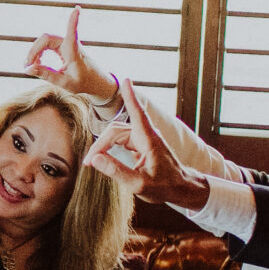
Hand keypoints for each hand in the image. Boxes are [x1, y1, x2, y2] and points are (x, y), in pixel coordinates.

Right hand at [23, 6, 114, 104]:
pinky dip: (39, 52)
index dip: (73, 21)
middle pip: (47, 38)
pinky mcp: (62, 45)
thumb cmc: (82, 82)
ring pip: (45, 40)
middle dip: (34, 50)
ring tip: (30, 67)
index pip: (72, 34)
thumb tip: (28, 68)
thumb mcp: (64, 83)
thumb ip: (46, 75)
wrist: (94, 81)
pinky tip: (37, 63)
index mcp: (74, 53)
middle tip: (27, 66)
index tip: (78, 9)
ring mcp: (65, 43)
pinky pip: (46, 44)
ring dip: (35, 51)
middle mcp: (70, 44)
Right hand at [86, 78, 206, 208]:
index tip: (126, 80)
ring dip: (103, 147)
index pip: (137, 113)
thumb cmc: (164, 187)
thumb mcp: (138, 184)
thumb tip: (95, 159)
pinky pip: (121, 140)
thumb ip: (116, 171)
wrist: (180, 189)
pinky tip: (103, 158)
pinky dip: (110, 147)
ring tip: (92, 162)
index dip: (130, 97)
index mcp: (149, 140)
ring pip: (117, 135)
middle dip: (100, 144)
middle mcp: (146, 135)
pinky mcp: (142, 144)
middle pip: (116, 130)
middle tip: (88, 162)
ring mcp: (144, 139)